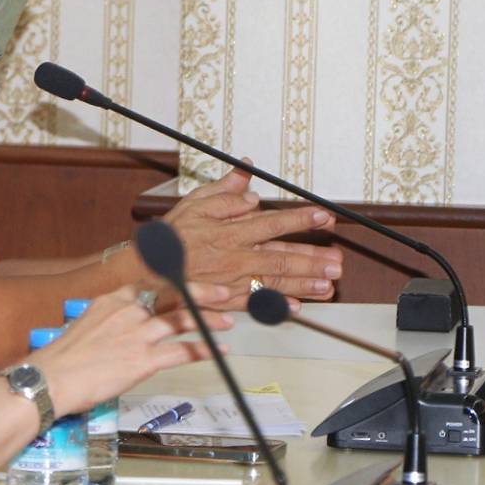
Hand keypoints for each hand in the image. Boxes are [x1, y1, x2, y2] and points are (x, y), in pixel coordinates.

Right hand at [31, 285, 230, 415]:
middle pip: (174, 296)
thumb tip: (119, 329)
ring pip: (183, 320)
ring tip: (227, 323)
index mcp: (113, 299)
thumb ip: (108, 321)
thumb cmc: (60, 360)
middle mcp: (129, 310)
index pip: (151, 285)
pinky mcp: (144, 360)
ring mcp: (138, 334)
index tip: (188, 285)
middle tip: (223, 293)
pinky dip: (204, 350)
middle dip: (202, 293)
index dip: (174, 284)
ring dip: (209, 320)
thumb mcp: (83, 325)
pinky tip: (218, 351)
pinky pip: (182, 351)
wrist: (48, 379)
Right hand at [163, 166, 342, 305]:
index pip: (273, 223)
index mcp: (232, 231)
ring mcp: (233, 281)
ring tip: (329, 285)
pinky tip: (297, 306)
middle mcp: (237, 257)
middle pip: (282, 258)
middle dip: (314, 259)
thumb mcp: (195, 203)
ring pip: (275, 282)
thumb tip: (247, 178)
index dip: (301, 219)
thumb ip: (224, 192)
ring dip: (305, 284)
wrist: (147, 270)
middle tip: (337, 261)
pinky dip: (277, 306)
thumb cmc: (172, 236)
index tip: (324, 217)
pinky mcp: (226, 300)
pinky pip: (256, 304)